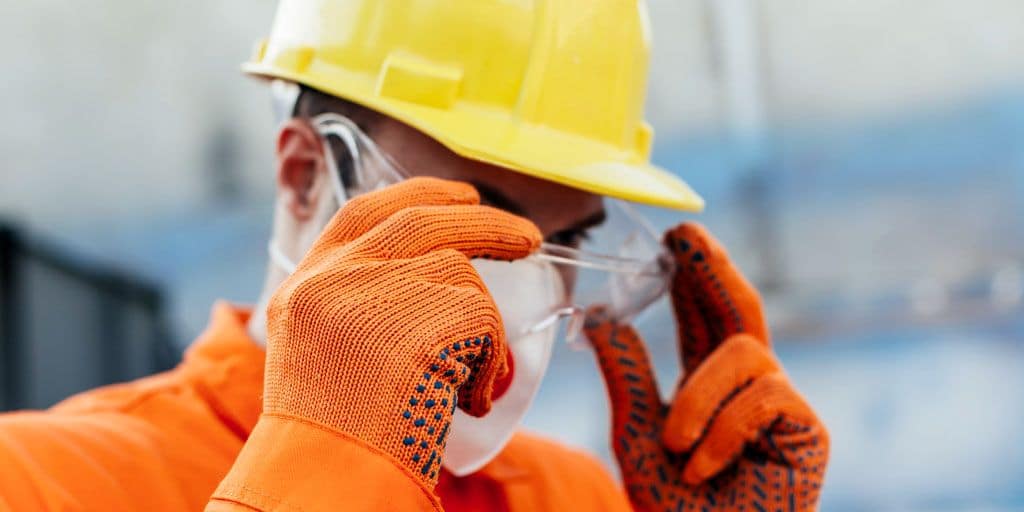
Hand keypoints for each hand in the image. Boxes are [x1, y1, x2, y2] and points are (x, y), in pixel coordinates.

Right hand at [262, 177, 541, 487]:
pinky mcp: (421, 316)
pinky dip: (489, 364)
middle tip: (528, 236)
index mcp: (305, 284)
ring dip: (479, 330)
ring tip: (460, 386)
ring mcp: (376, 292)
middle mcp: (334, 277)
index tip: (459, 194)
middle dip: (484, 223)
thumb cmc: (334, 436)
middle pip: (423, 220)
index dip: (417, 194)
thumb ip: (360, 304)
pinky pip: (484, 322)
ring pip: (461, 278)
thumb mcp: (322, 353)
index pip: (364, 213)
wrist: (324, 480)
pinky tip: (465, 401)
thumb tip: (437, 271)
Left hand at [585, 223, 827, 510]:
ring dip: (698, 397)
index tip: (674, 237)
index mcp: (709, 384)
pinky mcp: (808, 430)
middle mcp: (748, 386)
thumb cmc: (678, 506)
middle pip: (740, 309)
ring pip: (743, 352)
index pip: (701, 318)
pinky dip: (723, 432)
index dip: (692, 275)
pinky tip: (703, 468)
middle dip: (713, 268)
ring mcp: (781, 404)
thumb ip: (627, 375)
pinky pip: (764, 397)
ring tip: (673, 446)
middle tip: (684, 233)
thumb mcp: (637, 434)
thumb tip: (600, 315)